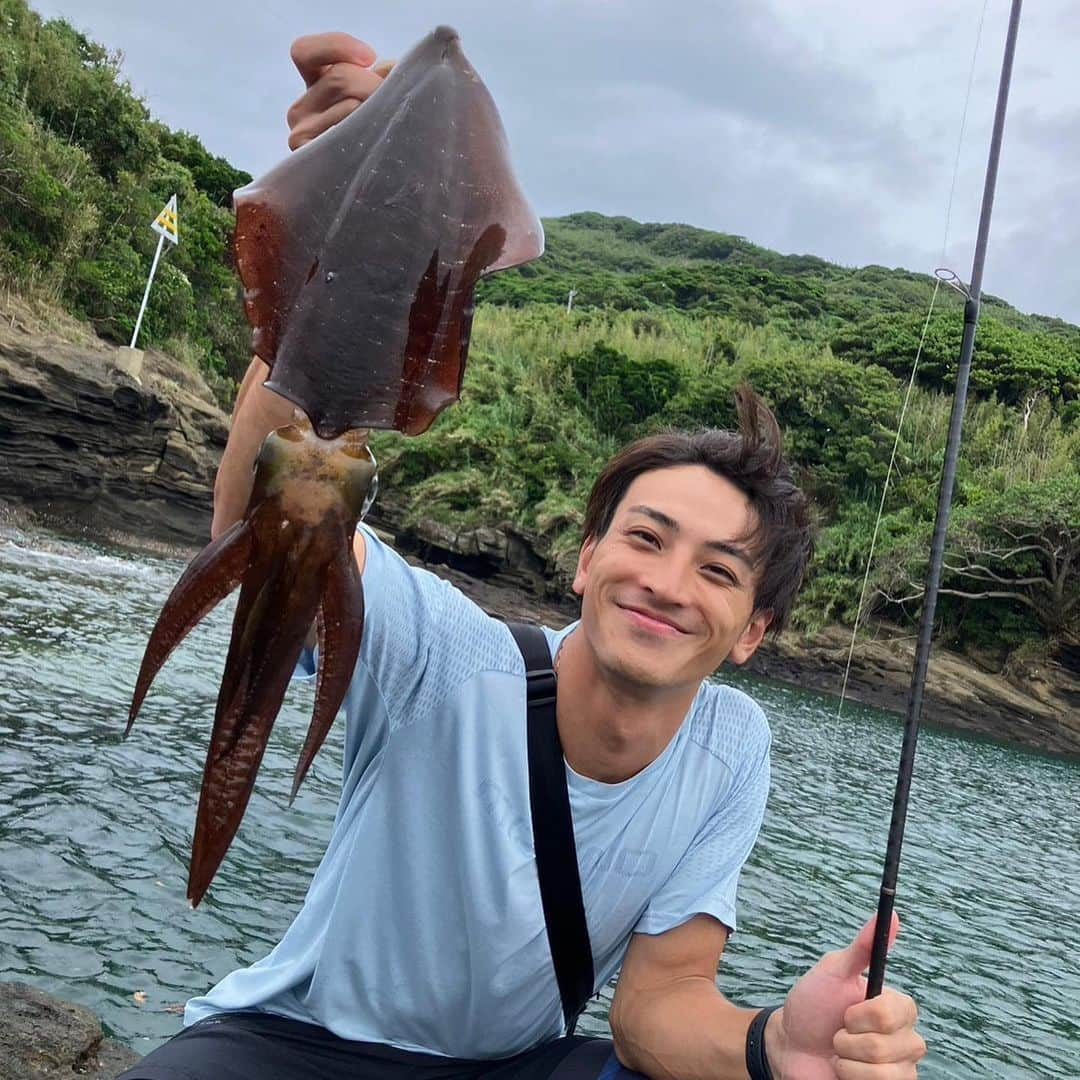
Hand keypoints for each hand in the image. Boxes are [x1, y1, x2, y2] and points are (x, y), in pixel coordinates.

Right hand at [286, 32, 394, 149]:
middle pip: (341, 76)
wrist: (379, 196)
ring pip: (347, 101)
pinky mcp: (307, 156)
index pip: (305, 52)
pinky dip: (366, 130)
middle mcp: (300, 111)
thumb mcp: (379, 100)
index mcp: (314, 88)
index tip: (370, 57)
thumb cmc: (382, 142)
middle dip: (377, 86)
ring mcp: (300, 134)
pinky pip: (343, 129)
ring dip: (378, 109)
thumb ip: (382, 77)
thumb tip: (394, 68)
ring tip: (391, 130)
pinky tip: (375, 143)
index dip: (337, 46)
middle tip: (397, 105)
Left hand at [768, 914, 925, 1077]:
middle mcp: (905, 1040)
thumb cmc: (811, 1005)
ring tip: (838, 1054)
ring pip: (885, 1073)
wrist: (790, 1046)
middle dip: (850, 1040)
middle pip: (891, 1046)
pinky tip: (843, 1073)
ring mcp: (899, 1070)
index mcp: (895, 1007)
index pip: (900, 1012)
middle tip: (837, 1033)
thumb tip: (891, 914)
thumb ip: (862, 946)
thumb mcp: (832, 971)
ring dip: (848, 1062)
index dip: (866, 1014)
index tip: (845, 1012)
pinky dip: (850, 1079)